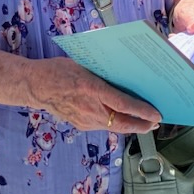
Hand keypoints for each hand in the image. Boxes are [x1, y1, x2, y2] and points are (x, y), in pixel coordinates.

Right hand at [30, 57, 160, 132]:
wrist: (34, 85)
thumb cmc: (58, 70)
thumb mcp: (85, 66)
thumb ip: (103, 75)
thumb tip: (125, 79)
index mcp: (92, 89)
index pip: (124, 105)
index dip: (143, 111)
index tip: (158, 114)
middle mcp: (90, 109)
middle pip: (122, 123)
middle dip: (141, 125)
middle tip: (155, 123)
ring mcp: (84, 120)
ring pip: (113, 127)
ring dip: (129, 125)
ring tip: (142, 123)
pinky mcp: (80, 125)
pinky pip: (102, 126)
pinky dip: (114, 123)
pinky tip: (120, 119)